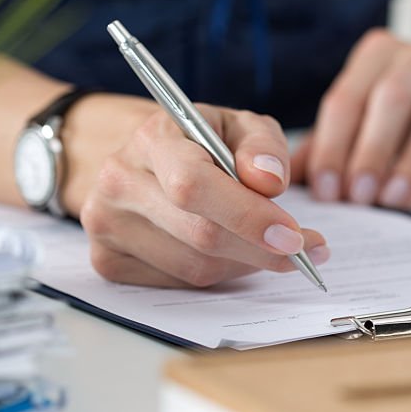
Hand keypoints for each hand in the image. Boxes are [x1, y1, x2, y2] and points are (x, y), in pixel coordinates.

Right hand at [67, 95, 328, 287]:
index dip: (247, 215)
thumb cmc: (202, 142)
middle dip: (261, 249)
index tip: (293, 235)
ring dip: (244, 263)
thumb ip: (262, 146)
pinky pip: (179, 284)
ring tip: (269, 247)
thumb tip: (269, 181)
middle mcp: (119, 181)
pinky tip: (232, 254)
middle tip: (304, 250)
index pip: (194, 184)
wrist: (147, 160)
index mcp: (152, 138)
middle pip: (199, 235)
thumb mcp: (240, 127)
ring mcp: (106, 225)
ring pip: (194, 267)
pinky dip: (219, 274)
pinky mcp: (109, 261)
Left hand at [294, 29, 410, 212]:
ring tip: (396, 200)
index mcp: (382, 53)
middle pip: (393, 96)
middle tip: (358, 197)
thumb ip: (329, 144)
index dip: (333, 144)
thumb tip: (282, 179)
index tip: (327, 192)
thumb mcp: (370, 118)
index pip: (349, 95)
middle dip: (371, 149)